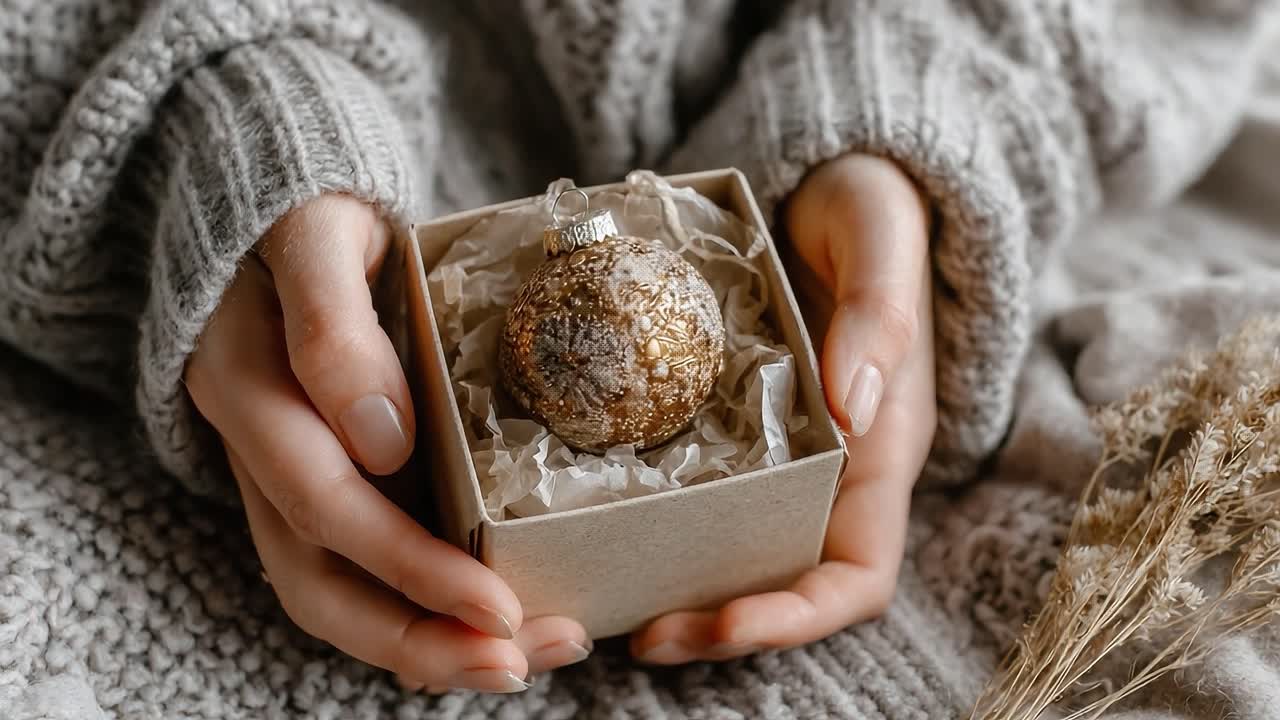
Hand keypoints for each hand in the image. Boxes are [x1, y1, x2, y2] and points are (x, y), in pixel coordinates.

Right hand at [186, 195, 590, 691]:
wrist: (279, 216)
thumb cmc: (308, 217)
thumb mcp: (318, 238)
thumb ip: (334, 327)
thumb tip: (382, 439)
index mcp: (249, 394)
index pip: (326, 507)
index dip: (409, 568)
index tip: (498, 607)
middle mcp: (259, 455)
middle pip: (321, 585)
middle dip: (419, 641)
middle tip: (520, 661)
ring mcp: (286, 478)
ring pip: (336, 595)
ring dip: (424, 646)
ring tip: (523, 660)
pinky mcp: (322, 485)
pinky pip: (356, 571)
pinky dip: (418, 613)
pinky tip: (487, 629)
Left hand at [630, 155, 936, 662]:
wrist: (830, 188)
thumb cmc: (868, 210)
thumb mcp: (878, 239)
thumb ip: (879, 313)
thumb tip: (857, 404)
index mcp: (880, 450)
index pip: (857, 571)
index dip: (800, 614)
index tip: (727, 621)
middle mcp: (832, 470)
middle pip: (785, 582)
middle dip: (721, 625)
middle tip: (641, 636)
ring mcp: (780, 454)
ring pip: (737, 555)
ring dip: (680, 593)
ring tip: (611, 608)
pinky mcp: (732, 429)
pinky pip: (699, 498)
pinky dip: (657, 531)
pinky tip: (595, 529)